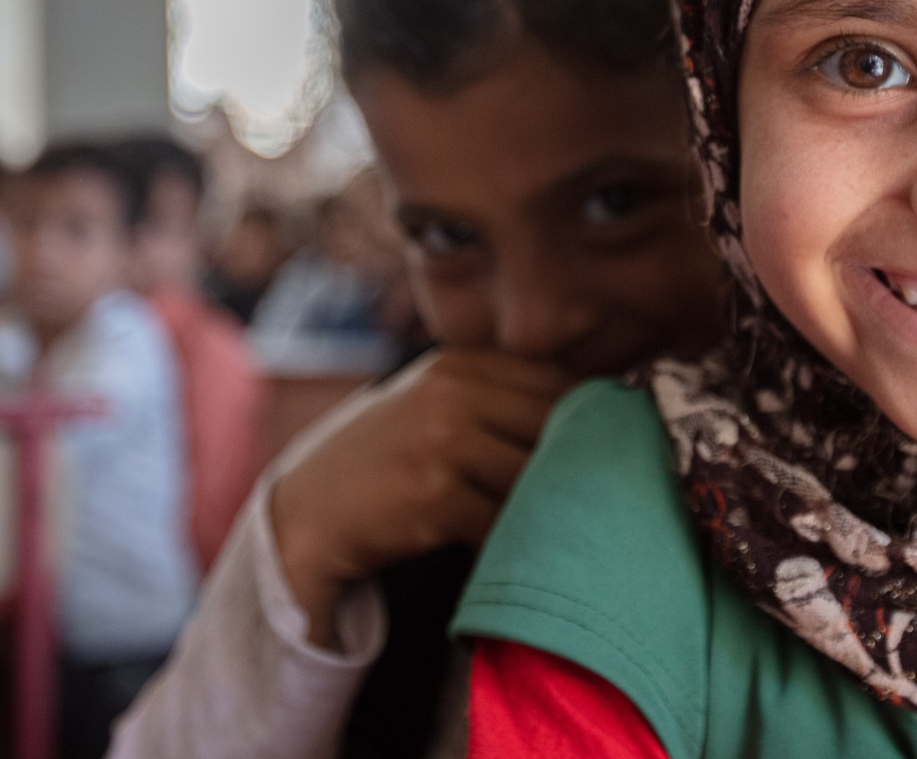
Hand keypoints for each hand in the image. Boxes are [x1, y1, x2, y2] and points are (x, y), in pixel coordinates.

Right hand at [269, 349, 576, 647]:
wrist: (308, 512)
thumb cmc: (384, 460)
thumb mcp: (431, 405)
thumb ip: (495, 398)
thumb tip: (594, 410)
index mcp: (458, 365)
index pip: (556, 383)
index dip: (589, 420)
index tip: (608, 450)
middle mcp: (451, 393)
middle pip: (555, 426)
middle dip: (579, 464)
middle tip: (597, 496)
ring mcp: (442, 441)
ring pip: (536, 475)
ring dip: (551, 506)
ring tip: (559, 527)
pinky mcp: (435, 495)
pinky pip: (505, 520)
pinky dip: (515, 540)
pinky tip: (512, 550)